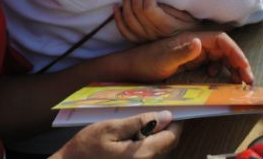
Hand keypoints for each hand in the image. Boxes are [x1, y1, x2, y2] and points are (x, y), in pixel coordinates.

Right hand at [52, 110, 181, 158]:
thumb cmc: (87, 147)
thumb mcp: (110, 128)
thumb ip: (139, 122)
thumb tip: (166, 116)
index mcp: (141, 153)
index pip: (172, 137)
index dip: (175, 122)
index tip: (172, 108)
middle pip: (167, 145)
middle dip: (166, 128)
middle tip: (156, 111)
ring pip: (158, 151)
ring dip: (155, 137)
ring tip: (140, 122)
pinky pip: (146, 156)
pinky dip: (145, 145)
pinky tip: (132, 136)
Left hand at [114, 0, 200, 42]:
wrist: (191, 45)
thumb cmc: (192, 27)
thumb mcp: (187, 16)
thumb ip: (171, 8)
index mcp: (166, 27)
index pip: (148, 10)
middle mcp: (153, 35)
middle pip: (137, 11)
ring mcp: (145, 40)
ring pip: (129, 19)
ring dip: (125, 0)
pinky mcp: (139, 42)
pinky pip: (125, 31)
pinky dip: (118, 19)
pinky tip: (116, 7)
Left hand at [116, 31, 252, 84]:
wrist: (131, 68)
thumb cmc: (145, 63)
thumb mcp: (164, 59)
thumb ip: (182, 52)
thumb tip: (199, 41)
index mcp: (191, 39)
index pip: (221, 41)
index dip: (235, 52)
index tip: (244, 68)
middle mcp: (195, 44)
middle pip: (224, 49)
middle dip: (238, 62)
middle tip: (247, 81)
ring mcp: (192, 53)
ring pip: (220, 57)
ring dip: (231, 68)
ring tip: (239, 83)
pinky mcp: (189, 63)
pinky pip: (211, 65)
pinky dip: (220, 71)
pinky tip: (217, 80)